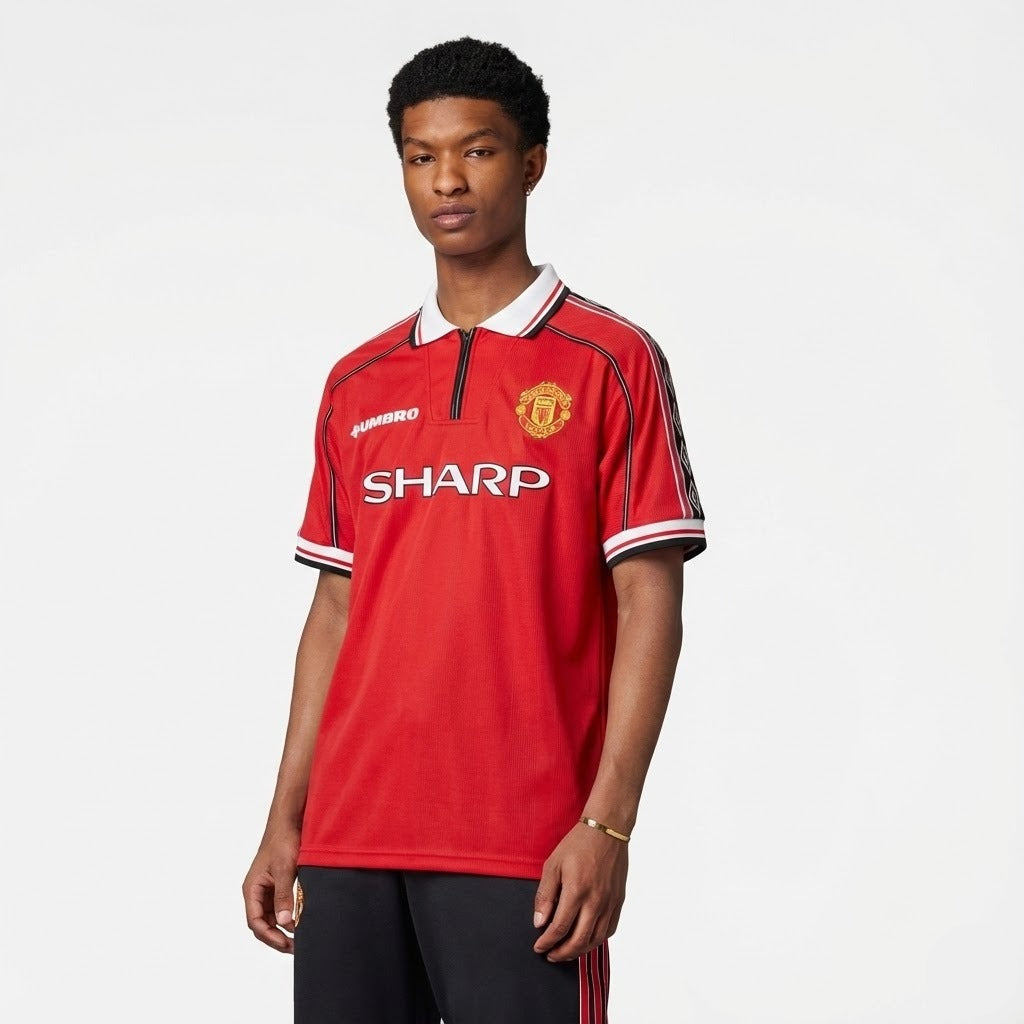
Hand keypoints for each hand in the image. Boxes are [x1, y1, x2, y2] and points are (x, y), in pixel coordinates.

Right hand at [243, 824, 300, 952]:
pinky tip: (301, 921)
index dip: (270, 936)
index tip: (286, 944)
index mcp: (251, 889)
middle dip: (276, 938)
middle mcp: (256, 891)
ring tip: (300, 939)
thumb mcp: (284, 868)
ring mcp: (267, 889)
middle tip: (296, 948)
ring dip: (283, 929)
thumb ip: (283, 895)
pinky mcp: (278, 885)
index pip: (255, 922)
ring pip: (272, 917)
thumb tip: (285, 922)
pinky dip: (289, 916)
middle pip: (262, 923)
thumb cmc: (283, 840)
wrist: (289, 821)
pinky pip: (280, 907)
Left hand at [532, 820, 627, 961]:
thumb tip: (539, 922)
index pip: (559, 928)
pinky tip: (587, 939)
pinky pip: (610, 930)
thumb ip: (545, 895)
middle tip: (551, 955)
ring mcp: (610, 902)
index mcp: (576, 891)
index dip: (547, 942)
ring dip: (580, 950)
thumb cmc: (577, 844)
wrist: (606, 830)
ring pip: (596, 939)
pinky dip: (597, 940)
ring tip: (566, 952)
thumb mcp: (553, 865)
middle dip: (562, 953)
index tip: (539, 947)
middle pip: (579, 940)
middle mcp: (596, 901)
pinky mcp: (619, 901)